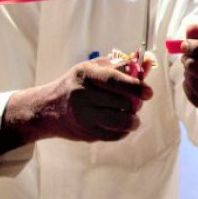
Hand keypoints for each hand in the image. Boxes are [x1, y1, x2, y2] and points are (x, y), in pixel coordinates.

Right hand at [2, 57, 153, 147]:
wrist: (48, 108)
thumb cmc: (76, 84)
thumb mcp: (93, 68)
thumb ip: (120, 65)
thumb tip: (147, 63)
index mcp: (86, 74)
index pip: (115, 80)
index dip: (135, 86)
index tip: (149, 92)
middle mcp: (82, 95)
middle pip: (121, 102)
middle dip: (136, 103)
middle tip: (138, 102)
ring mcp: (83, 116)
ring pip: (120, 121)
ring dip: (133, 120)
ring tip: (134, 117)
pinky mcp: (85, 132)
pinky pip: (113, 135)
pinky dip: (124, 131)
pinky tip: (123, 125)